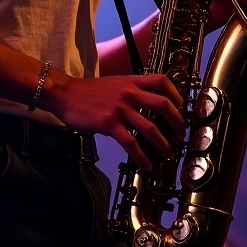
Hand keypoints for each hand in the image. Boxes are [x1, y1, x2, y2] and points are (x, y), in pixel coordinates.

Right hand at [44, 70, 184, 169]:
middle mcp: (129, 93)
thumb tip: (146, 108)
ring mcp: (119, 108)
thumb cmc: (87, 91)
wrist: (65, 93)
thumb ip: (131, 91)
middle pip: (163, 105)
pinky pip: (131, 143)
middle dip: (177, 123)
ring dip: (163, 144)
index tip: (182, 108)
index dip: (177, 94)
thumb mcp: (114, 83)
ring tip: (168, 154)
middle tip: (181, 135)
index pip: (162, 81)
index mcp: (131, 81)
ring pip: (150, 128)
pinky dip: (142, 156)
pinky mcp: (109, 123)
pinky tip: (146, 165)